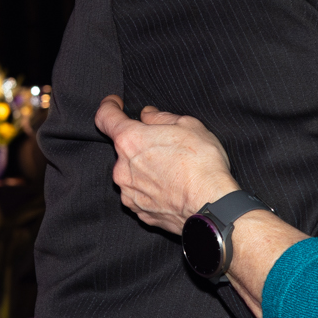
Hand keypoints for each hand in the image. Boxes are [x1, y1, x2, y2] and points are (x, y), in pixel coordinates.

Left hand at [95, 96, 239, 232]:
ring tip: (173, 171)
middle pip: (123, 148)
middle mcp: (122, 168)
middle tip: (167, 146)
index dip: (109, 107)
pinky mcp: (139, 211)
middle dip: (140, 144)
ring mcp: (129, 193)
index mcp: (130, 140)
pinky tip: (172, 188)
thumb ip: (161, 117)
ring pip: (131, 173)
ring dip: (145, 168)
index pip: (105, 117)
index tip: (115, 105)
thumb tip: (148, 115)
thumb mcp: (188, 125)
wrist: (212, 206)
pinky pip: (140, 194)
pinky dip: (151, 189)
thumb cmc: (202, 164)